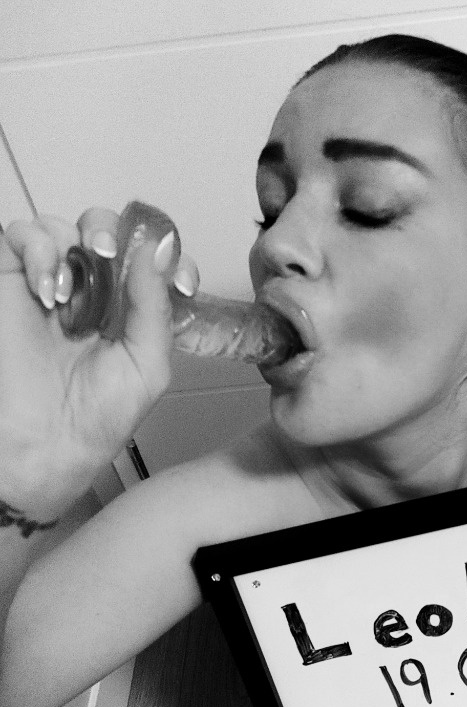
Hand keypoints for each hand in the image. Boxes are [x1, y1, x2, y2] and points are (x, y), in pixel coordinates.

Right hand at [0, 208, 196, 517]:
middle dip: (109, 232)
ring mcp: (52, 286)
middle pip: (103, 230)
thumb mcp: (149, 366)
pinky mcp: (12, 282)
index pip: (150, 259)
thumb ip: (156, 308)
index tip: (173, 272)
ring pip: (62, 228)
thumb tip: (157, 252)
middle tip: (108, 256)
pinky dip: (35, 249)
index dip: (164, 253)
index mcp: (131, 310)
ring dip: (70, 245)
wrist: (48, 442)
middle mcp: (92, 293)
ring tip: (69, 292)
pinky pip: (20, 235)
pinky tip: (46, 290)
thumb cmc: (99, 417)